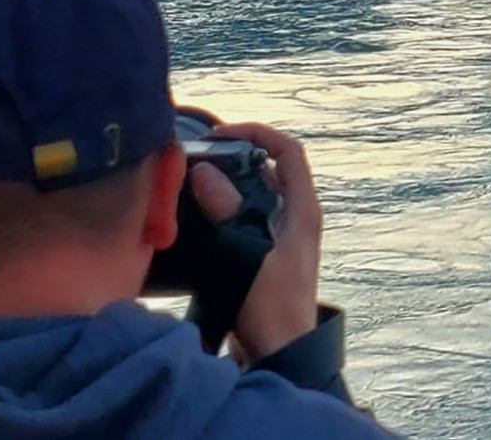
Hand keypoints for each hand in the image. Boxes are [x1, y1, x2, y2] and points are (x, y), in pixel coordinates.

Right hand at [187, 120, 321, 364]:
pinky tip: (192, 217)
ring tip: (187, 182)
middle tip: (195, 159)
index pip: (289, 151)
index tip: (221, 136)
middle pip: (265, 169)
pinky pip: (238, 218)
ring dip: (222, 185)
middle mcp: (293, 216)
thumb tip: (206, 174)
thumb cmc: (273, 310)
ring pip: (249, 194)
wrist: (278, 357)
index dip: (257, 133)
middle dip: (232, 158)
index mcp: (303, 210)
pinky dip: (218, 210)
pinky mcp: (258, 253)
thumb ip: (230, 217)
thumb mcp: (250, 258)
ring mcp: (276, 235)